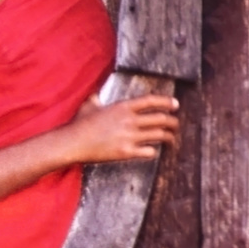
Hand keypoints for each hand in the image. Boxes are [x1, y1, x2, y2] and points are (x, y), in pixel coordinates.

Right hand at [62, 93, 179, 163]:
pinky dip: (153, 151)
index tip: (175, 104)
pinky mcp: (126, 152)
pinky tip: (151, 151)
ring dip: (168, 137)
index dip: (166, 102)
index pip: (151, 101)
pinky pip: (149, 151)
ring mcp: (129, 137)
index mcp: (122, 107)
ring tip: (170, 139)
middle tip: (175, 124)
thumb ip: (97, 99)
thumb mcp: (89, 105)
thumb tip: (95, 95)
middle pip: (161, 119)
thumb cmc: (79, 124)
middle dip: (173, 122)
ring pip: (159, 135)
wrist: (73, 143)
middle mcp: (129, 120)